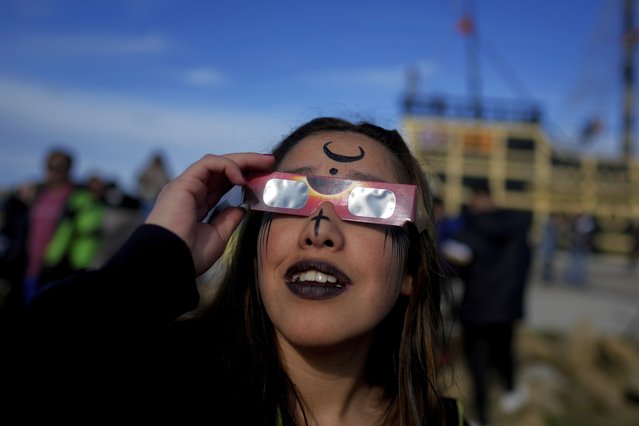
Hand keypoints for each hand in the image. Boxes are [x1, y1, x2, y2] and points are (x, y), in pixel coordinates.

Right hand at [145, 153, 273, 274]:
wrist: (169, 262)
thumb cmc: (189, 256)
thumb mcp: (217, 237)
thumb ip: (228, 220)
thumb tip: (241, 207)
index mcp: (195, 206)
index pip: (221, 184)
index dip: (242, 178)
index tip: (263, 177)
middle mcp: (189, 192)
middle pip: (221, 170)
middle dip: (247, 163)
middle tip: (269, 161)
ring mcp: (185, 186)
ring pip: (216, 163)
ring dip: (242, 160)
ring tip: (264, 162)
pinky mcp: (183, 182)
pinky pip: (209, 164)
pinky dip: (228, 166)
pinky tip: (242, 178)